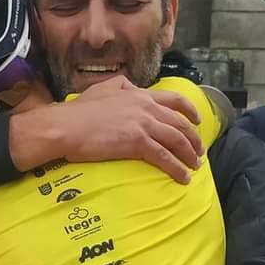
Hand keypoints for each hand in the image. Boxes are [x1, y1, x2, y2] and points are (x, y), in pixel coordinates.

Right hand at [9, 78, 202, 184]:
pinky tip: (183, 177)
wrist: (67, 126)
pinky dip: (177, 168)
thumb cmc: (79, 110)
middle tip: (198, 151)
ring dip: (189, 155)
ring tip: (195, 166)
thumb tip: (132, 87)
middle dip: (193, 138)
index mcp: (139, 94)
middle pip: (180, 123)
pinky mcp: (138, 143)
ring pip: (176, 140)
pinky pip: (164, 157)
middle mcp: (146, 107)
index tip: (197, 120)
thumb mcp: (103, 88)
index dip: (190, 110)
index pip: (174, 99)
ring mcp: (143, 124)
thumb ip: (122, 86)